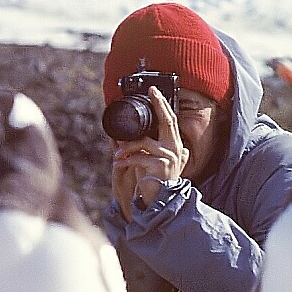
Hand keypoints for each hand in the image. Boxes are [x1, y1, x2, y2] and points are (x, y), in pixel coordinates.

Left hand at [111, 86, 188, 219]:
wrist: (159, 201)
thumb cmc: (155, 180)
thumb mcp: (155, 161)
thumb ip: (152, 148)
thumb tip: (138, 137)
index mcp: (174, 145)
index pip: (170, 120)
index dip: (163, 104)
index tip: (154, 90)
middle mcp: (175, 149)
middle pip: (167, 121)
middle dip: (160, 104)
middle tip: (151, 91)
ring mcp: (169, 157)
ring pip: (144, 142)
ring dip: (127, 148)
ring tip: (116, 156)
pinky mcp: (159, 166)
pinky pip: (138, 157)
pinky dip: (126, 160)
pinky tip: (117, 164)